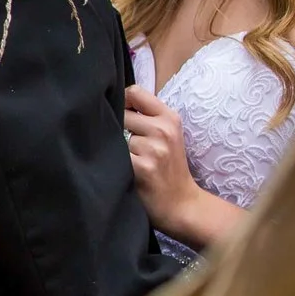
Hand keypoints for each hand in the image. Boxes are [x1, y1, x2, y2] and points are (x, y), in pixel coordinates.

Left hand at [123, 85, 202, 237]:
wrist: (181, 204)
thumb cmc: (169, 168)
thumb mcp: (168, 135)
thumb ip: (147, 116)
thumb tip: (112, 100)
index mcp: (169, 117)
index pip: (134, 91)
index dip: (121, 102)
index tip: (120, 116)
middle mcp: (163, 129)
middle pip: (120, 114)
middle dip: (117, 129)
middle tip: (127, 147)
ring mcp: (153, 148)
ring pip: (116, 136)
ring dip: (117, 149)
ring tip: (131, 162)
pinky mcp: (142, 167)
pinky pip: (115, 156)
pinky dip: (115, 163)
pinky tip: (126, 172)